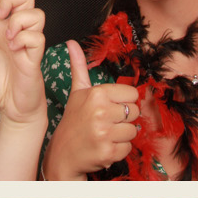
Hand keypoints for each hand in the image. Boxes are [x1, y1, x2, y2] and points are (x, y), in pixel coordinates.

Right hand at [45, 42, 139, 178]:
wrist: (63, 154)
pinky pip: (128, 148)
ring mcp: (104, 133)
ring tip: (105, 135)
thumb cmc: (73, 121)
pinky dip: (118, 150)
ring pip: (133, 131)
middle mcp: (100, 112)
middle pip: (135, 112)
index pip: (132, 94)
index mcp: (97, 94)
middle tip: (106, 123)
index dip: (123, 102)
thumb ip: (79, 67)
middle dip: (124, 120)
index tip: (109, 108)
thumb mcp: (76, 92)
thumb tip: (72, 43)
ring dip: (122, 136)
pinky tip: (104, 147)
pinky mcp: (108, 152)